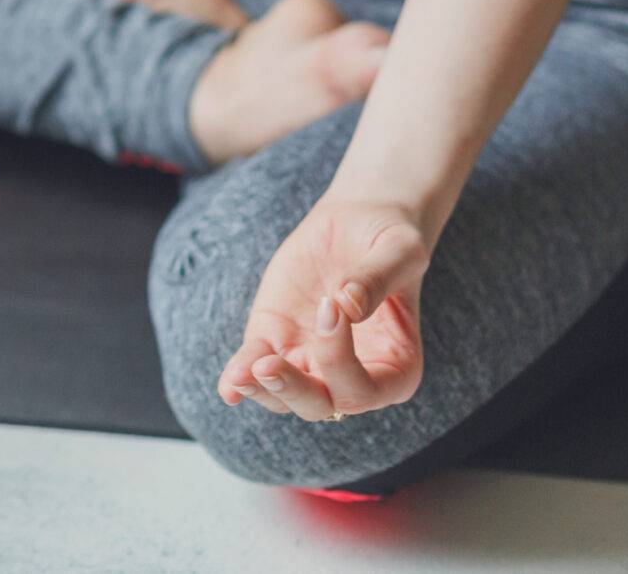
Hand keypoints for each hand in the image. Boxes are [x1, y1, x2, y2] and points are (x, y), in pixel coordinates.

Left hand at [217, 196, 431, 421]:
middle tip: (269, 364)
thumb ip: (378, 278)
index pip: (362, 391)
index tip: (331, 305)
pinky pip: (255, 370)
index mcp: (395, 369)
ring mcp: (311, 361)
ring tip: (241, 375)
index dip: (340, 360)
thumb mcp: (398, 250)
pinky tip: (229, 385)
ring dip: (261, 390)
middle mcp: (352, 376)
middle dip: (292, 390)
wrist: (355, 221)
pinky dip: (240, 379)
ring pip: (283, 398)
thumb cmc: (388, 239)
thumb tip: (348, 307)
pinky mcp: (277, 341)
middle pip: (320, 406)